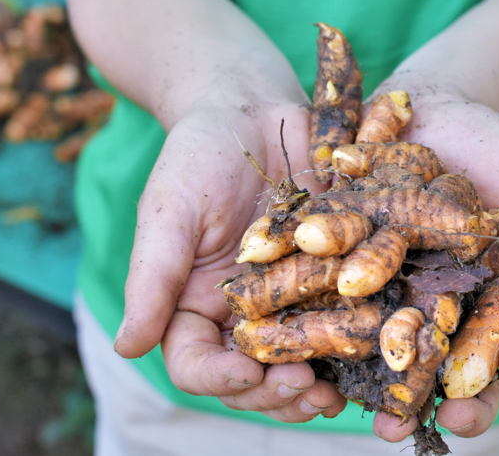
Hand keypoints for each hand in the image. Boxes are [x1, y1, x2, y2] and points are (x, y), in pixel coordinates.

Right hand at [113, 98, 347, 422]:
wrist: (252, 106)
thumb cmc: (197, 153)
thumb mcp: (169, 209)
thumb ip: (152, 276)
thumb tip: (125, 347)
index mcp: (193, 304)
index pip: (195, 363)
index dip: (220, 379)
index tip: (249, 373)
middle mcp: (242, 311)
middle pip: (253, 377)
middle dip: (277, 393)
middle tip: (305, 389)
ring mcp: (290, 297)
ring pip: (301, 360)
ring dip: (317, 385)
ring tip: (336, 393)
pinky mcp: (334, 273)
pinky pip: (345, 317)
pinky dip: (357, 341)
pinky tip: (374, 345)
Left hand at [368, 89, 498, 441]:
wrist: (427, 112)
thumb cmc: (494, 146)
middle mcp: (453, 308)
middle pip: (462, 364)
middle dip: (461, 397)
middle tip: (454, 417)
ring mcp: (402, 297)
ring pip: (402, 351)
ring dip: (395, 387)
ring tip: (386, 417)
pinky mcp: (354, 277)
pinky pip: (345, 312)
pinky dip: (336, 336)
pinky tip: (325, 362)